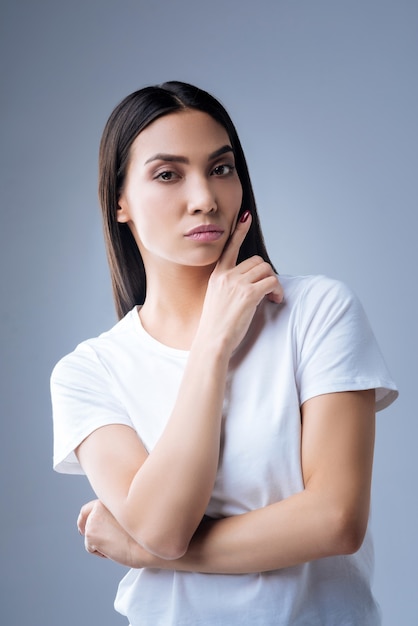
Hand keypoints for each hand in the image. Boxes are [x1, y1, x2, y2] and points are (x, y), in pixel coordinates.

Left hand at [77, 499, 152, 567]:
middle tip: (98, 539)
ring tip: (120, 542)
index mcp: (111, 498)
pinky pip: (91, 548)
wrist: (151, 542)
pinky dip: (102, 553)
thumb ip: (117, 513)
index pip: (90, 507)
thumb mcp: (132, 514)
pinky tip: (115, 549)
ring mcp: (93, 519)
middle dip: (88, 530)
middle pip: (85, 520)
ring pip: (91, 536)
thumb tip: (109, 524)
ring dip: (102, 542)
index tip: (84, 526)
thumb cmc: (149, 530)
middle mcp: (100, 504)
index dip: (85, 518)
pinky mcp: (90, 534)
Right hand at [198, 212, 282, 353]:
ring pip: (266, 270)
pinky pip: (272, 283)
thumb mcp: (217, 301)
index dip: (239, 230)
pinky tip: (275, 301)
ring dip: (274, 283)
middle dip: (267, 275)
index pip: (229, 247)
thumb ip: (229, 288)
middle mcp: (226, 276)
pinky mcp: (248, 294)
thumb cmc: (215, 328)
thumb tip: (249, 286)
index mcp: (217, 276)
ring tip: (272, 298)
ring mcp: (236, 284)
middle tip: (269, 292)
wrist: (212, 342)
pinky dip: (278, 291)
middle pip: (257, 262)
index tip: (246, 216)